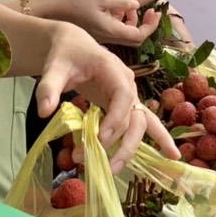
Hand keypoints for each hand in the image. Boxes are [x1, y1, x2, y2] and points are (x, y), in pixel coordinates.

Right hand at [31, 0, 160, 46]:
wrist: (47, 7)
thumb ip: (121, 2)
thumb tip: (137, 4)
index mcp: (111, 30)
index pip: (139, 36)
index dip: (151, 25)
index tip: (155, 11)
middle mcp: (106, 37)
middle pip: (133, 39)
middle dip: (144, 25)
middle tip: (147, 10)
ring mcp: (99, 36)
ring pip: (123, 35)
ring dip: (131, 22)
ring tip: (129, 7)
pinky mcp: (93, 32)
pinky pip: (113, 32)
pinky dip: (120, 22)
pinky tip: (115, 8)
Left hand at [35, 26, 179, 171]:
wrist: (73, 46)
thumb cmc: (65, 55)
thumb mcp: (53, 69)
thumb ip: (48, 88)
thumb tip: (43, 112)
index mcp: (113, 70)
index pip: (123, 97)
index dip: (115, 120)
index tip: (99, 140)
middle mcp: (127, 84)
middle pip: (135, 117)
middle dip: (122, 144)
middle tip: (102, 165)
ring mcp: (129, 95)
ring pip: (139, 124)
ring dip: (129, 148)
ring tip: (113, 170)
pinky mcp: (125, 106)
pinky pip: (143, 123)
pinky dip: (158, 139)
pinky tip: (172, 156)